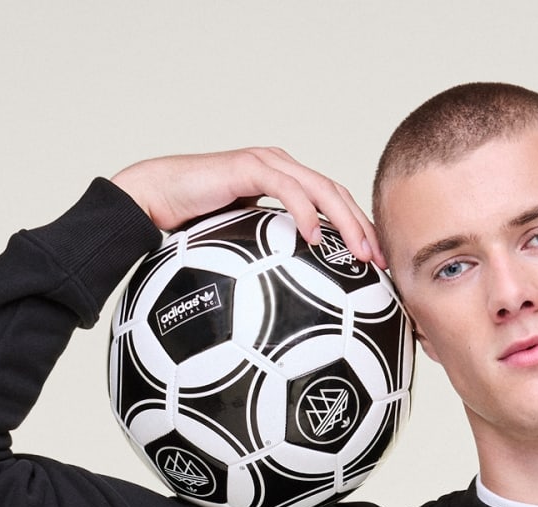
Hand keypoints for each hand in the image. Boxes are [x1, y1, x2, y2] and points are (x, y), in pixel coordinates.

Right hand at [109, 147, 384, 268]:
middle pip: (338, 195)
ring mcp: (267, 165)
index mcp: (284, 187)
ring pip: (321, 189)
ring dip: (345, 221)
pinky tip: (313, 238)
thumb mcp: (241, 252)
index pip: (333, 206)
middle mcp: (281, 171)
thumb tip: (288, 311)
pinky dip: (304, 211)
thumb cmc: (191, 232)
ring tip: (360, 252)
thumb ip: (269, 264)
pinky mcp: (249, 167)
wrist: (154, 204)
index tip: (378, 266)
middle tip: (383, 263)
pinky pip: (286, 188)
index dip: (358, 232)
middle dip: (364, 228)